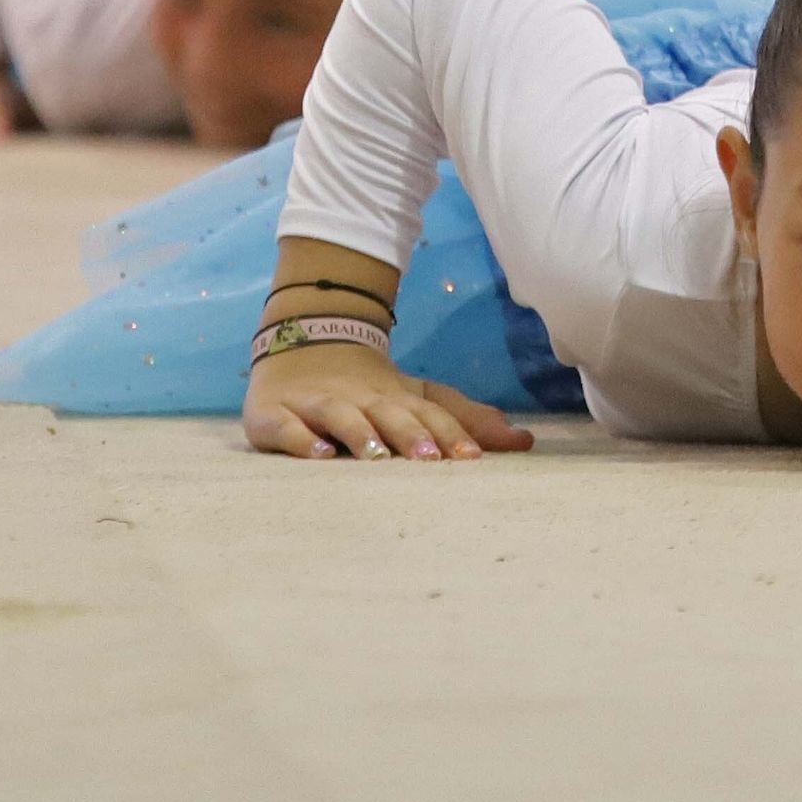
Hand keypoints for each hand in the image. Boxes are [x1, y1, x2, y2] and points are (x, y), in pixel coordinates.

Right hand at [244, 339, 535, 461]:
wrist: (302, 342)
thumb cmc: (369, 387)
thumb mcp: (416, 397)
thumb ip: (466, 418)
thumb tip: (525, 441)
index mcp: (396, 397)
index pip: (427, 413)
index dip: (449, 433)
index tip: (473, 458)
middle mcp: (360, 399)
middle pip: (388, 413)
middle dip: (409, 434)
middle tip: (432, 459)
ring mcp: (317, 404)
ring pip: (341, 417)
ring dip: (361, 434)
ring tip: (378, 458)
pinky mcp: (276, 415)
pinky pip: (288, 427)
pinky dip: (303, 440)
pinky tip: (320, 455)